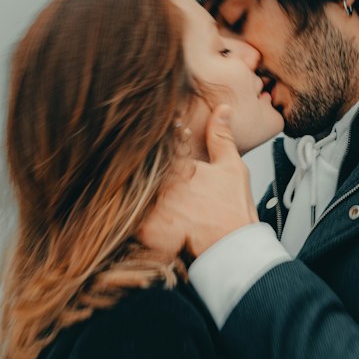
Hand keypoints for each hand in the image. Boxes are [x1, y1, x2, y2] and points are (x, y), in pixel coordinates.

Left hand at [138, 106, 257, 259]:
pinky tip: (128, 216)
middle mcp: (162, 183)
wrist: (233, 250)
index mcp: (178, 165)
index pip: (154, 148)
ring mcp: (153, 207)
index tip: (146, 145)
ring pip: (129, 193)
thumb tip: (223, 108)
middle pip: (137, 171)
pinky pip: (127, 221)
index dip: (150, 146)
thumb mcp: (231, 167)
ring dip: (127, 192)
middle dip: (134, 170)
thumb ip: (221, 137)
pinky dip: (126, 219)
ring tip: (124, 192)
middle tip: (128, 168)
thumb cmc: (233, 210)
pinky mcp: (146, 230)